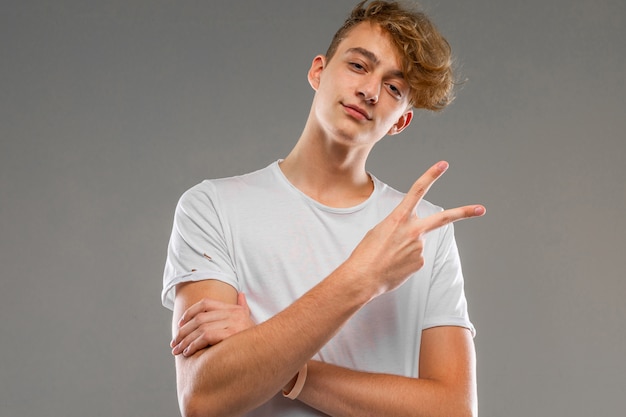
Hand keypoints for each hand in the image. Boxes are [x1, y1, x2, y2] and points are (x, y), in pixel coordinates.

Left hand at [171, 292, 254, 356]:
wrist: (269, 349)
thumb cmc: (255, 338)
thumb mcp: (248, 320)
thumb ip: (242, 306)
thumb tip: (241, 294)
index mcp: (234, 309)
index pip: (205, 304)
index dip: (189, 313)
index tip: (180, 324)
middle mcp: (233, 313)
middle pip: (199, 318)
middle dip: (183, 331)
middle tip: (174, 343)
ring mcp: (233, 323)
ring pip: (200, 328)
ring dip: (185, 340)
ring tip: (178, 350)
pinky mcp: (231, 334)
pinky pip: (206, 337)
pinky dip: (194, 344)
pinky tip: (189, 352)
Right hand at [346, 161, 484, 295]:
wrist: (363, 277)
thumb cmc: (366, 253)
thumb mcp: (379, 230)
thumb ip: (399, 226)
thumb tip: (412, 235)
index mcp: (399, 218)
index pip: (417, 190)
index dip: (430, 176)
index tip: (443, 165)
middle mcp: (413, 230)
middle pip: (444, 218)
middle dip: (464, 212)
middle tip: (481, 208)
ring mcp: (419, 247)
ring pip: (418, 243)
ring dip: (405, 248)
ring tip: (389, 257)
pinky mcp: (421, 262)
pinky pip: (415, 258)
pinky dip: (405, 261)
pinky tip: (393, 265)